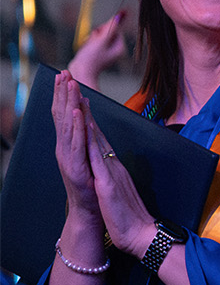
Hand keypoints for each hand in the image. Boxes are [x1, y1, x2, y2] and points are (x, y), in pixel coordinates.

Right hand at [52, 71, 102, 222]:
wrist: (90, 211)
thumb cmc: (91, 184)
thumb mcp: (89, 156)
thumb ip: (86, 137)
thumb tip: (86, 117)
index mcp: (70, 145)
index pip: (65, 114)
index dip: (64, 94)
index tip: (65, 74)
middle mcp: (65, 149)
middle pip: (62, 115)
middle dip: (63, 93)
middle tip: (63, 72)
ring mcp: (68, 158)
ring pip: (68, 125)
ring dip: (68, 103)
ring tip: (69, 85)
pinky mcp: (75, 167)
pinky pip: (76, 142)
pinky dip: (76, 126)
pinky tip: (76, 111)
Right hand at [67, 11, 128, 89]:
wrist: (79, 73)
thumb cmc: (91, 59)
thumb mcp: (102, 40)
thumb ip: (111, 27)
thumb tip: (121, 14)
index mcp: (120, 48)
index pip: (116, 30)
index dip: (105, 29)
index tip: (98, 36)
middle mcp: (115, 50)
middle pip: (107, 33)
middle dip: (97, 35)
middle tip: (92, 43)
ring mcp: (106, 53)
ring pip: (99, 38)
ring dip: (91, 39)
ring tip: (88, 47)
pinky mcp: (97, 54)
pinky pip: (93, 43)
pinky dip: (88, 44)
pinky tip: (85, 50)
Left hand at [82, 113, 156, 260]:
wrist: (142, 234)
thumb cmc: (131, 221)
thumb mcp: (120, 197)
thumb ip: (116, 184)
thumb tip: (111, 178)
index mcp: (116, 172)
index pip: (102, 145)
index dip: (93, 126)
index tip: (86, 109)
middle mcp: (114, 167)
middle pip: (100, 137)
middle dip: (89, 115)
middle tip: (82, 95)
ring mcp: (111, 173)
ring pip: (98, 141)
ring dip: (89, 121)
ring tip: (81, 101)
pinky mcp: (107, 182)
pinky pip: (97, 157)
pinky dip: (92, 141)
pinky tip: (87, 128)